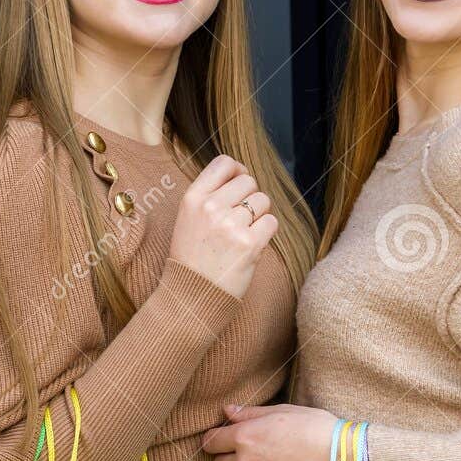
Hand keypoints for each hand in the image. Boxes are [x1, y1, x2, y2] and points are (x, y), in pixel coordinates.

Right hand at [167, 154, 278, 299]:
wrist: (192, 296)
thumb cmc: (192, 258)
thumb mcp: (188, 219)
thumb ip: (210, 195)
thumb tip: (242, 172)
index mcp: (193, 198)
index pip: (224, 163)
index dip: (238, 171)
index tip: (239, 186)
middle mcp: (210, 207)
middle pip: (249, 181)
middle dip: (250, 197)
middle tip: (240, 219)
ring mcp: (230, 225)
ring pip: (263, 201)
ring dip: (259, 216)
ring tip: (243, 234)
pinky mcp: (249, 243)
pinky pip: (272, 223)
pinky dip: (266, 233)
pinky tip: (251, 245)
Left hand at [202, 403, 340, 460]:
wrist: (344, 460)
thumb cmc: (317, 429)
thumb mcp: (283, 411)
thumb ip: (250, 413)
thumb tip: (227, 412)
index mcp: (245, 436)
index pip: (210, 442)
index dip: (215, 440)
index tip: (222, 441)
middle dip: (229, 459)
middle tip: (250, 456)